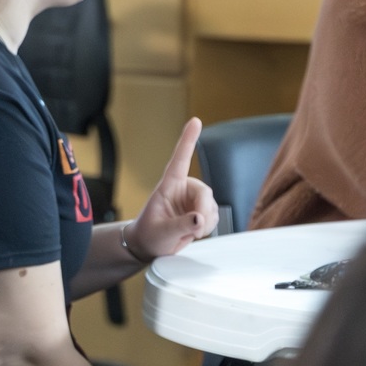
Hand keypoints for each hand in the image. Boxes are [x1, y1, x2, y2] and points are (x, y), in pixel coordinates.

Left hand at [130, 117, 218, 259]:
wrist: (150, 245)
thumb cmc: (149, 235)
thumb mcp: (161, 232)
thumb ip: (180, 226)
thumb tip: (199, 218)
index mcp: (169, 185)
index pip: (180, 159)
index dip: (188, 139)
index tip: (195, 121)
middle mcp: (184, 187)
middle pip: (204, 193)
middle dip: (203, 213)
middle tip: (196, 230)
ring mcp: (194, 198)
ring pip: (212, 206)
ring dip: (206, 222)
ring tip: (189, 232)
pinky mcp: (202, 209)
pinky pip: (215, 215)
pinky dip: (208, 226)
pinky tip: (196, 231)